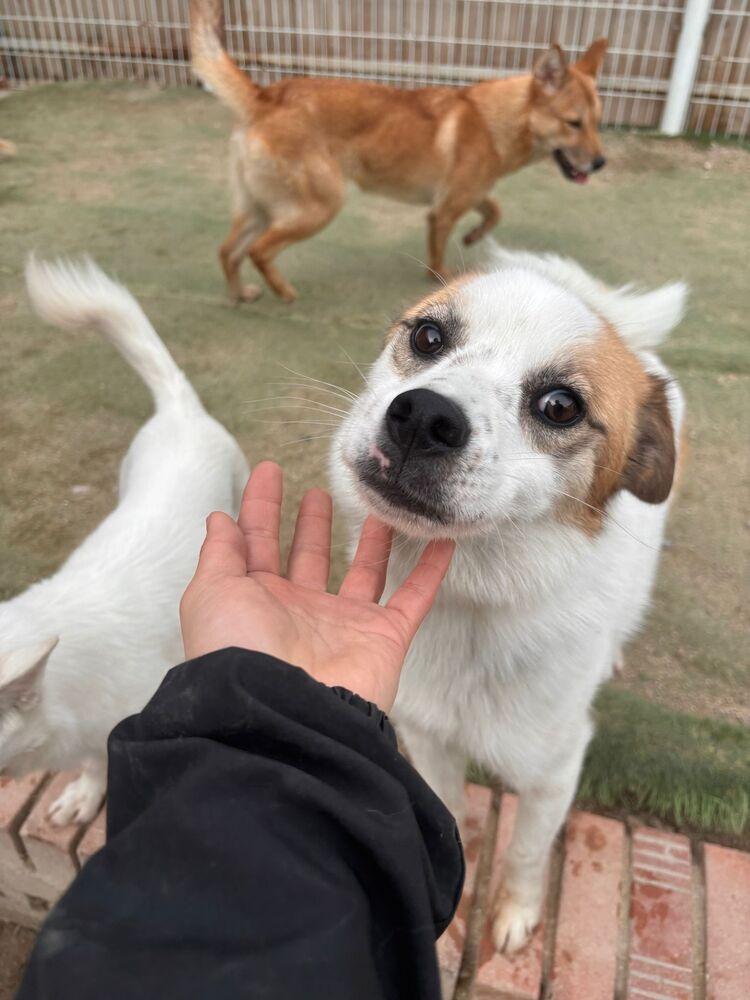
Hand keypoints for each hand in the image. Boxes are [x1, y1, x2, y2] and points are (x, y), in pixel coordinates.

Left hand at [180, 462, 453, 710]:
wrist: (284, 712)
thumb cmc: (239, 651)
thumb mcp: (213, 593)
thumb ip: (220, 553)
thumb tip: (219, 518)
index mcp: (256, 600)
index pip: (258, 542)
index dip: (262, 506)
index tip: (270, 470)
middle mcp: (299, 611)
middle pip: (308, 557)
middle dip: (311, 524)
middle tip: (319, 491)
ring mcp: (343, 625)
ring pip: (362, 572)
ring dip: (369, 541)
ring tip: (376, 506)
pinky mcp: (383, 638)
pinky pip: (414, 598)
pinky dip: (430, 571)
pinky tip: (441, 541)